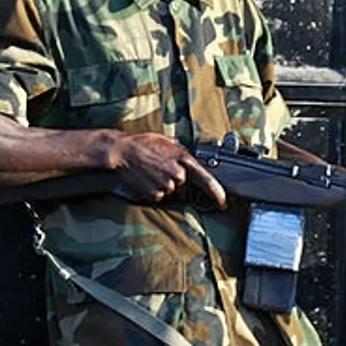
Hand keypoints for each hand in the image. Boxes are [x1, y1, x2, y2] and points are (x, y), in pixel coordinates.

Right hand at [109, 133, 226, 208]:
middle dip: (177, 183)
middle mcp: (178, 174)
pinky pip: (159, 197)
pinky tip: (146, 180)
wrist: (122, 152)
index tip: (223, 203)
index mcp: (184, 159)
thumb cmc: (142, 144)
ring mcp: (166, 186)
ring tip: (151, 173)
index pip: (207, 180)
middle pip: (185, 188)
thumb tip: (187, 159)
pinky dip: (154, 191)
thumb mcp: (166, 142)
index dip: (217, 194)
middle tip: (161, 171)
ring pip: (172, 193)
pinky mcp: (155, 194)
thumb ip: (180, 152)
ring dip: (164, 187)